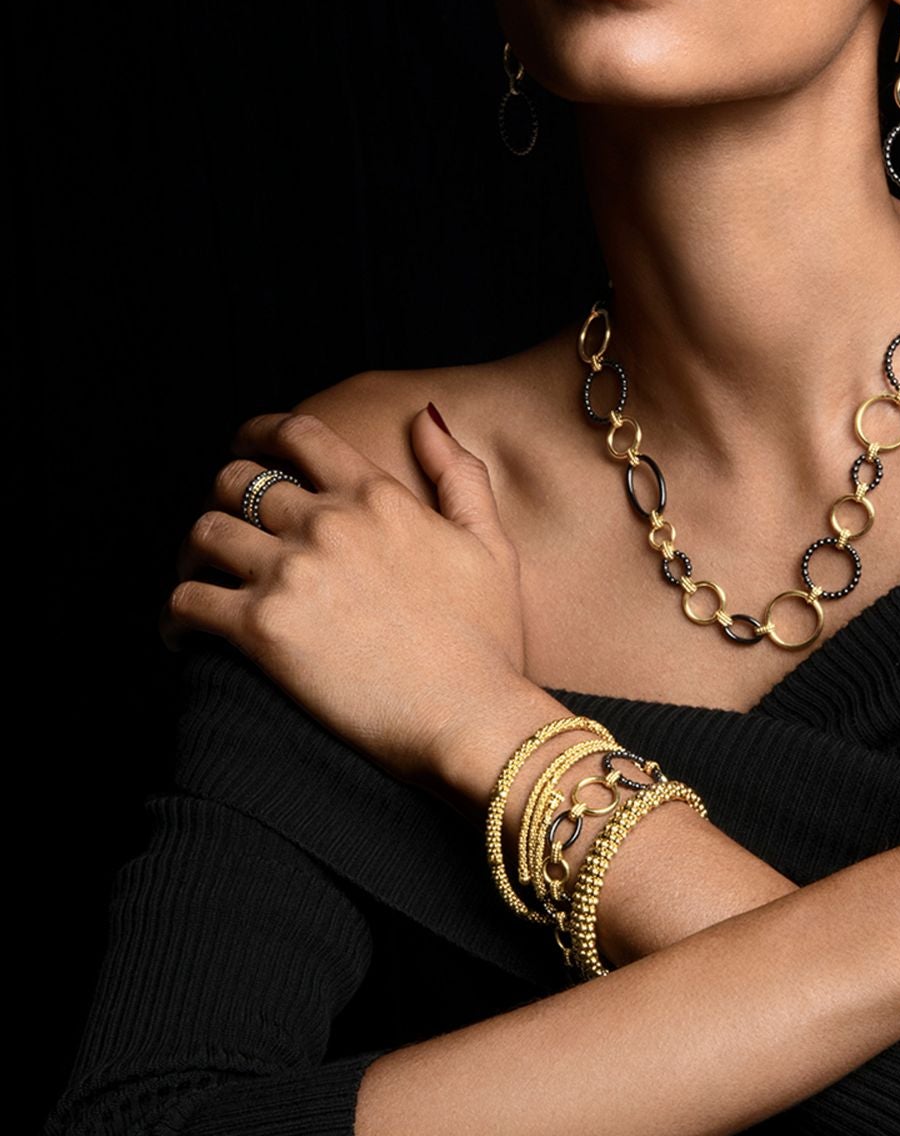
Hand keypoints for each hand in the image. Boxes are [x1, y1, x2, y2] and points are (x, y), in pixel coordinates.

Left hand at [161, 404, 527, 795]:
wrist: (470, 717)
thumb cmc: (487, 642)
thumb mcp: (490, 544)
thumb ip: (460, 474)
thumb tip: (427, 418)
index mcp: (377, 498)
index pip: (298, 435)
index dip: (258, 432)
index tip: (244, 445)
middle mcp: (327, 523)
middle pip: (236, 481)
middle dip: (222, 498)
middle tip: (224, 528)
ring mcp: (290, 573)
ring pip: (203, 534)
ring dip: (193, 554)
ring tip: (200, 578)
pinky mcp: (261, 630)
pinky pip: (186, 602)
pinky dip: (174, 616)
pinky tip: (183, 634)